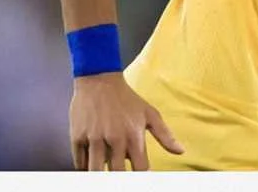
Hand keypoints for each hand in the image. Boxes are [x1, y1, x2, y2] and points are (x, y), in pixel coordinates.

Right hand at [69, 72, 184, 170]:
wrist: (99, 79)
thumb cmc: (126, 98)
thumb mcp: (149, 113)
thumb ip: (165, 135)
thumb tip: (180, 151)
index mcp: (134, 135)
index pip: (141, 169)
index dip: (141, 177)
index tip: (139, 176)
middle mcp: (114, 138)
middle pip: (117, 173)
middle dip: (119, 178)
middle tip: (120, 173)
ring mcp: (94, 138)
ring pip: (95, 171)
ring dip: (100, 174)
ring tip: (104, 171)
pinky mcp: (77, 136)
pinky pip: (79, 163)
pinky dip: (84, 167)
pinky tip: (90, 164)